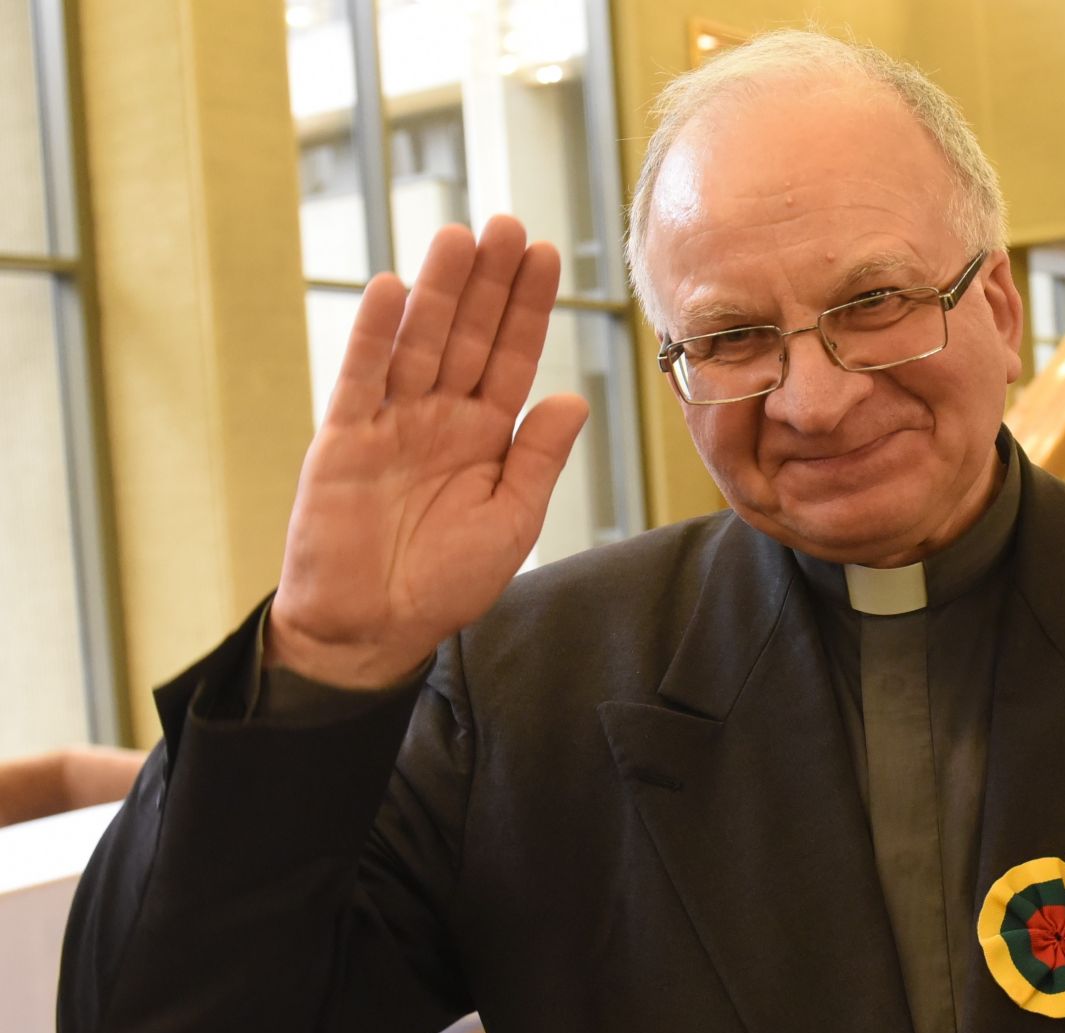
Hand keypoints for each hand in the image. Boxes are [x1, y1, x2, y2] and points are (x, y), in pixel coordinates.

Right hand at [266, 216, 588, 688]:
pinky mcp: (344, 440)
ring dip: (440, 292)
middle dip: (490, 282)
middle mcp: (440, 418)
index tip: (546, 254)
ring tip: (461, 237)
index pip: (513, 358)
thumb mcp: (511, 521)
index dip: (528, 308)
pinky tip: (393, 290)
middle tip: (509, 223)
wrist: (373, 628)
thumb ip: (538, 459)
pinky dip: (374, 335)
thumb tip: (572, 398)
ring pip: (420, 343)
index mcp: (486, 436)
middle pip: (469, 336)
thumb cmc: (445, 582)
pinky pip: (360, 378)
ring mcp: (391, 423)